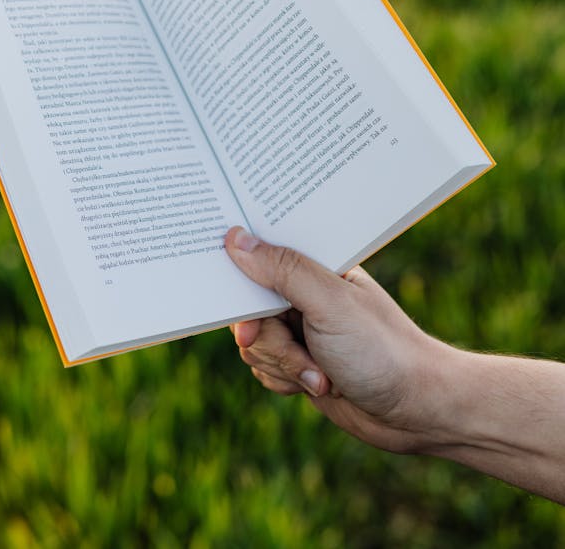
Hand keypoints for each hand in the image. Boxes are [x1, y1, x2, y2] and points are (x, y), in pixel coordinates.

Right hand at [224, 227, 446, 454]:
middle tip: (303, 357)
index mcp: (315, 266)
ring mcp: (301, 328)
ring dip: (282, 366)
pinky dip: (284, 382)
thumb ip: (282, 270)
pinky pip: (263, 368)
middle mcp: (304, 293)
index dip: (244, 289)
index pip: (259, 258)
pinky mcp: (300, 362)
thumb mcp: (329, 304)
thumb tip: (234, 238)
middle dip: (271, 342)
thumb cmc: (381, 350)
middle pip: (249, 310)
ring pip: (254, 343)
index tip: (248, 325)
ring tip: (322, 376)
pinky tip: (318, 387)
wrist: (416, 411)